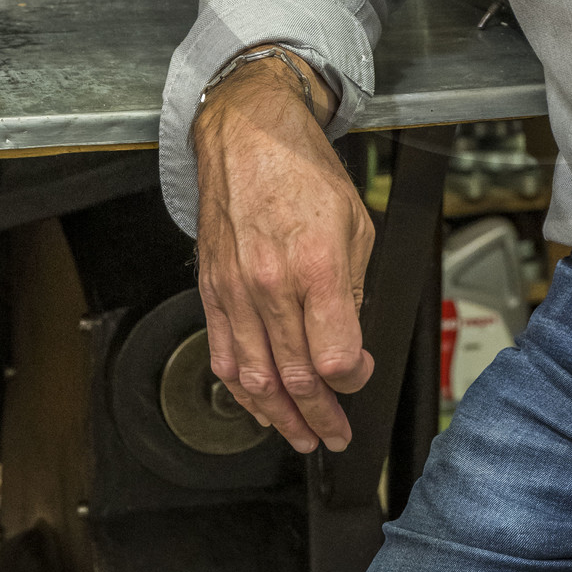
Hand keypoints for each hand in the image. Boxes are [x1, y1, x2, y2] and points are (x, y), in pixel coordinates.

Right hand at [194, 53, 374, 452]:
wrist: (248, 136)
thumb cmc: (303, 172)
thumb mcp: (355, 224)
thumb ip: (353, 291)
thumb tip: (349, 344)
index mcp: (316, 267)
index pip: (333, 357)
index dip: (352, 380)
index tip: (359, 375)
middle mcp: (271, 284)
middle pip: (295, 377)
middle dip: (320, 416)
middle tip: (335, 433)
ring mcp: (235, 290)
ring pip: (253, 377)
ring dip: (279, 417)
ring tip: (299, 435)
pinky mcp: (211, 290)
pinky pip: (222, 354)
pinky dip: (239, 390)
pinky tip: (257, 405)